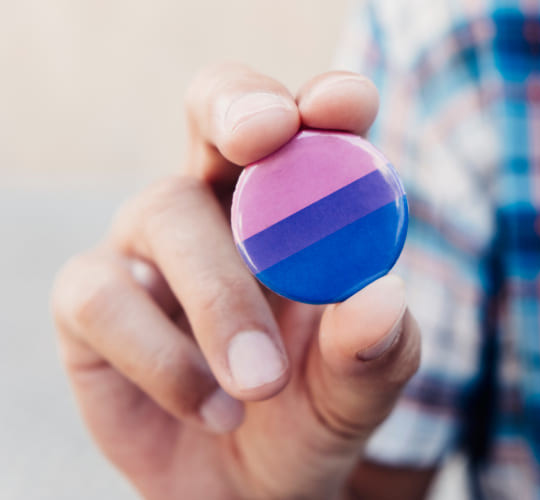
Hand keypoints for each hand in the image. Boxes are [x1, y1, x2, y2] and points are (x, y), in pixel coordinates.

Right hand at [51, 64, 427, 499]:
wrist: (247, 486)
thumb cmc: (309, 415)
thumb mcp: (357, 390)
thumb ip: (375, 350)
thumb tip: (380, 299)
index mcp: (299, 208)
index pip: (309, 128)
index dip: (324, 104)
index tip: (341, 108)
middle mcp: (221, 206)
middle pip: (215, 112)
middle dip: (239, 107)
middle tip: (264, 132)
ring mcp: (151, 246)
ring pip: (166, 210)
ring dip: (218, 296)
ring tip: (259, 383)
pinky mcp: (93, 299)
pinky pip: (103, 297)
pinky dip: (163, 358)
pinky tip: (211, 406)